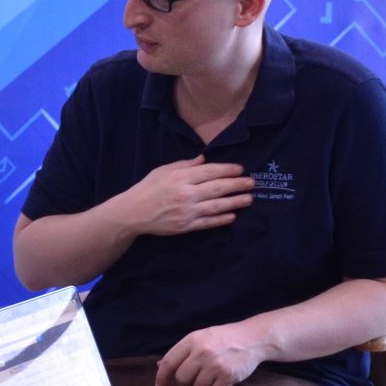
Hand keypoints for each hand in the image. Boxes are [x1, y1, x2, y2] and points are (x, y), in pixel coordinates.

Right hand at [114, 155, 254, 237]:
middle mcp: (186, 193)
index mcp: (180, 177)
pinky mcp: (186, 226)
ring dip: (235, 202)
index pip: (210, 171)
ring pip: (217, 206)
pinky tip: (232, 216)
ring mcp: (187, 211)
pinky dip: (221, 219)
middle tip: (252, 183)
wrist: (133, 212)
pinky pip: (208, 222)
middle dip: (237, 185)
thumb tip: (204, 159)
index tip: (240, 169)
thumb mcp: (163, 170)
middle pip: (218, 188)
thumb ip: (185, 164)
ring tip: (249, 199)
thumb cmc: (148, 188)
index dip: (228, 170)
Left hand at [155, 322, 264, 385]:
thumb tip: (160, 366)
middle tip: (198, 374)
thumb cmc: (222, 338)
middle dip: (187, 380)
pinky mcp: (228, 376)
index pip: (169, 362)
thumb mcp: (200, 338)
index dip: (161, 377)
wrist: (252, 338)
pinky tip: (224, 376)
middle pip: (182, 379)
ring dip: (204, 384)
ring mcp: (215, 364)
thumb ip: (181, 352)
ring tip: (214, 372)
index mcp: (192, 340)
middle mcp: (201, 352)